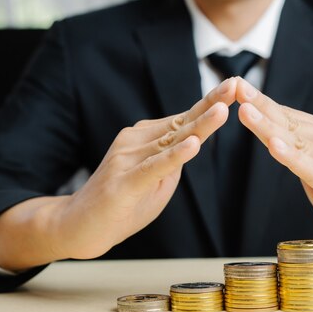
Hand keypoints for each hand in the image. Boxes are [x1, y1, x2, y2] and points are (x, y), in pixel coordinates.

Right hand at [51, 78, 236, 259]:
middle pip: (181, 123)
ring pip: (171, 141)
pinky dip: (175, 156)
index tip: (234, 86)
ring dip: (199, 125)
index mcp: (145, 139)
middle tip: (235, 84)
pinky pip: (154, 166)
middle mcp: (136, 141)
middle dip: (210, 104)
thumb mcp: (155, 181)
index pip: (184, 119)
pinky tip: (193, 146)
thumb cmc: (121, 205)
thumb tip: (193, 143)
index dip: (209, 103)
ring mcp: (127, 159)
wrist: (78, 227)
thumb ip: (173, 162)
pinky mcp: (123, 182)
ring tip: (223, 110)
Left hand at [235, 78, 312, 262]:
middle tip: (236, 87)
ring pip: (300, 144)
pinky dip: (293, 158)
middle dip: (261, 106)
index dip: (264, 102)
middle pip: (292, 125)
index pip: (292, 117)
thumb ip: (302, 154)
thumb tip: (273, 136)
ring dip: (270, 127)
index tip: (238, 86)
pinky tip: (274, 146)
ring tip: (245, 111)